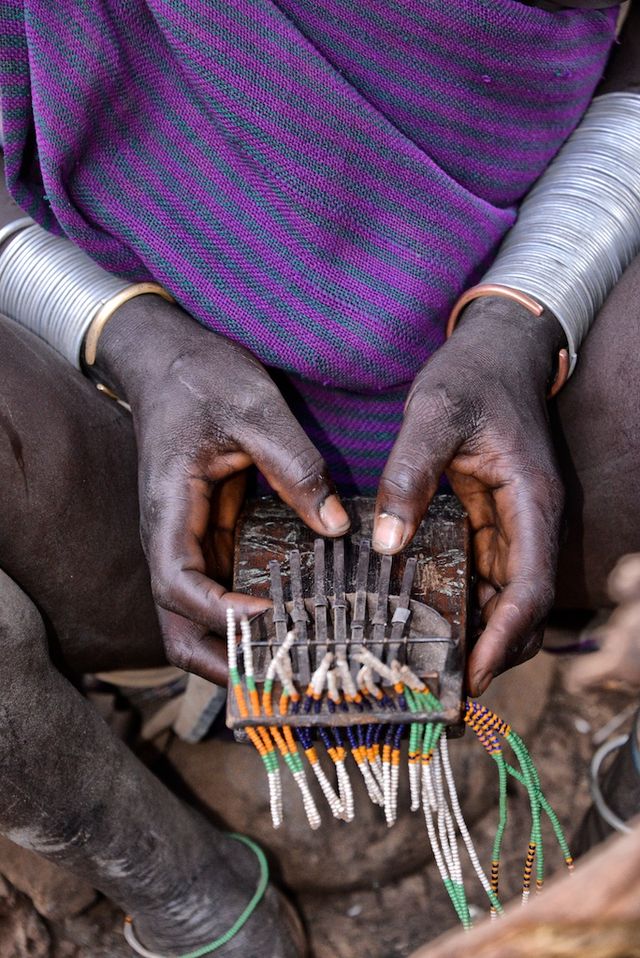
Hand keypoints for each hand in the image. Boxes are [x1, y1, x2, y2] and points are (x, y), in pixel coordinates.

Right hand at [96, 296, 348, 683]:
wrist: (167, 356)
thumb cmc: (202, 376)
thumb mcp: (255, 410)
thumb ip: (295, 468)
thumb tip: (335, 528)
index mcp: (170, 507)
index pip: (176, 584)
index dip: (219, 613)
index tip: (269, 615)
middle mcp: (171, 534)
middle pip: (177, 623)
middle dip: (222, 658)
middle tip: (282, 673)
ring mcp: (188, 538)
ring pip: (198, 616)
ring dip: (237, 646)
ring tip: (292, 662)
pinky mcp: (208, 533)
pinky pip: (221, 587)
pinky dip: (248, 615)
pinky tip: (294, 620)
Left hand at [373, 298, 565, 695]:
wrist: (498, 349)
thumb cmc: (472, 375)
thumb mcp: (434, 413)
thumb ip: (409, 474)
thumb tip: (385, 545)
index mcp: (530, 501)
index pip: (528, 587)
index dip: (505, 638)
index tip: (472, 677)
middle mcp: (529, 521)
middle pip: (520, 606)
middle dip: (489, 651)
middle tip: (439, 686)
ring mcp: (513, 523)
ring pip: (502, 596)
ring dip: (474, 632)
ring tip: (426, 664)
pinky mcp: (493, 519)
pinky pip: (483, 573)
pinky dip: (462, 601)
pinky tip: (423, 615)